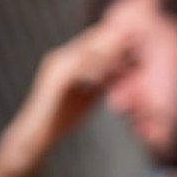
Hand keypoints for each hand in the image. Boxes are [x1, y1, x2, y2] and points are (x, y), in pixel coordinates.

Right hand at [0, 23, 132, 171]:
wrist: (36, 137)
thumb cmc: (61, 117)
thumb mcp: (89, 96)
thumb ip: (102, 83)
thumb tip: (123, 76)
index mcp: (68, 59)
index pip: (94, 41)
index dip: (116, 39)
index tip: (139, 41)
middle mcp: (60, 57)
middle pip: (91, 39)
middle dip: (116, 39)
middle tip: (140, 39)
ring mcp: (55, 67)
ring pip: (86, 51)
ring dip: (110, 52)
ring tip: (131, 56)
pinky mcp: (53, 80)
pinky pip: (78, 69)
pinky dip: (96, 70)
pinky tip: (112, 75)